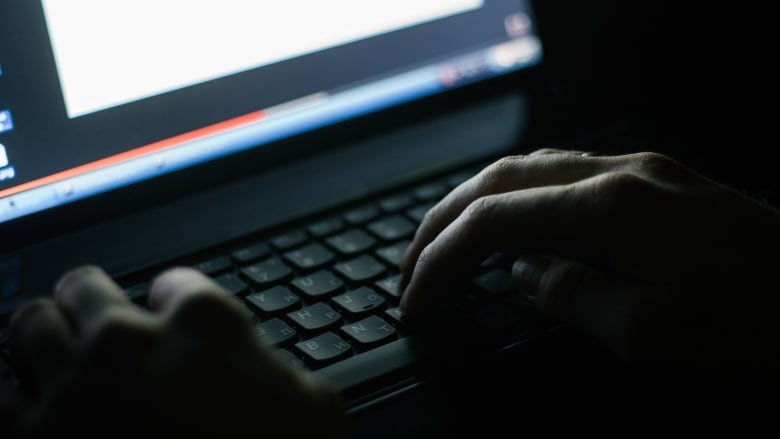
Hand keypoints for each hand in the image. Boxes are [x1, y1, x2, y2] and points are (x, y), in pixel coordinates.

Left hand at [8, 266, 345, 436]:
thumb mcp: (316, 410)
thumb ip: (279, 369)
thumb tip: (267, 370)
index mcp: (204, 324)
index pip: (173, 282)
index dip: (171, 301)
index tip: (166, 316)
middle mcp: (129, 341)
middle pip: (84, 287)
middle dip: (90, 303)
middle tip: (98, 328)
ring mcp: (72, 387)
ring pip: (28, 325)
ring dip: (42, 338)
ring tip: (54, 358)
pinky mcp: (29, 438)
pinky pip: (0, 402)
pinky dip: (17, 404)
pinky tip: (37, 415)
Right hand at [400, 149, 779, 389]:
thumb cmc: (756, 332)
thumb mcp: (647, 334)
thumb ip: (568, 294)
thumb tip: (521, 274)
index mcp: (611, 205)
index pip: (494, 220)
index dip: (441, 259)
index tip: (414, 297)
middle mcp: (622, 172)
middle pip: (503, 179)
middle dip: (445, 220)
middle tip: (411, 263)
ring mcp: (645, 172)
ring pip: (534, 168)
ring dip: (481, 202)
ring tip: (448, 239)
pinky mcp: (661, 186)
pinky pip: (570, 178)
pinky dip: (525, 201)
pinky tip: (519, 226)